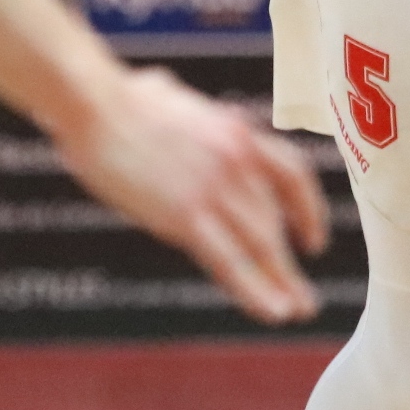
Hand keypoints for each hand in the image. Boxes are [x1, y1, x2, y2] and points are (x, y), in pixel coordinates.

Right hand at [58, 67, 329, 323]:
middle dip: (289, 263)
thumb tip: (181, 111)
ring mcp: (215, 187)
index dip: (308, 211)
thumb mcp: (179, 101)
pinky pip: (231, 261)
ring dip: (281, 282)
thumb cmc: (121, 98)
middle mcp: (237, 159)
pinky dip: (256, 290)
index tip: (313, 239)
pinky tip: (273, 311)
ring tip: (295, 311)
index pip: (292, 175)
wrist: (96, 103)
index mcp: (237, 131)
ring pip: (261, 244)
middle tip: (304, 298)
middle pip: (274, 220)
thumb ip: (193, 121)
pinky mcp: (186, 213)